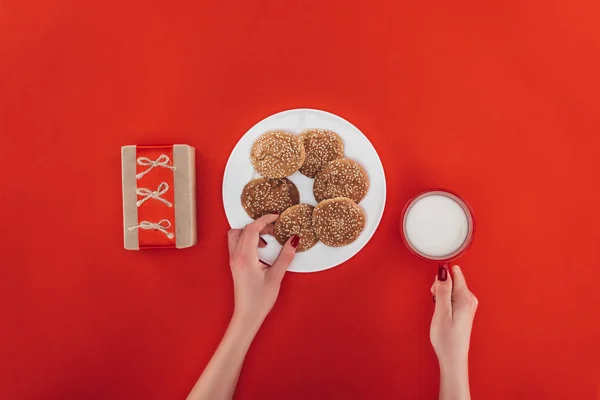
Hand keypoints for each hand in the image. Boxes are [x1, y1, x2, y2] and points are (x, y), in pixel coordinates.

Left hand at [227, 214, 297, 329]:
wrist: (247, 315)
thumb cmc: (259, 300)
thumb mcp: (276, 277)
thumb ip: (285, 256)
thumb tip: (293, 240)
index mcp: (244, 257)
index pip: (252, 229)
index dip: (265, 219)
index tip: (276, 217)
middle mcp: (236, 256)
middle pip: (243, 229)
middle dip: (259, 225)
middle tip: (274, 230)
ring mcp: (233, 260)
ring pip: (237, 235)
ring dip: (251, 232)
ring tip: (267, 240)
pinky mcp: (235, 264)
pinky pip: (237, 244)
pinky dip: (248, 240)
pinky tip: (262, 250)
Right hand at [430, 265, 477, 399]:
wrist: (453, 357)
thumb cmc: (447, 339)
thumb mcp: (441, 313)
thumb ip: (442, 290)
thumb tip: (443, 272)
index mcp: (465, 298)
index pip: (454, 273)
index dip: (441, 276)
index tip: (436, 287)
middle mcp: (470, 299)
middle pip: (452, 280)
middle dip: (439, 287)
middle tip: (435, 302)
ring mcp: (468, 304)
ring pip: (451, 288)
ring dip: (441, 295)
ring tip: (439, 310)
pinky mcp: (464, 309)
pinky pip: (452, 296)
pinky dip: (444, 301)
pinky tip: (442, 313)